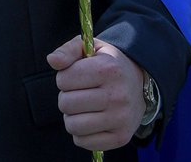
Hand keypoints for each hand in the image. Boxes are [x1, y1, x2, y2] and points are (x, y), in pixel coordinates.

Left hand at [48, 35, 146, 151]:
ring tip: (83, 107)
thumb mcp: (89, 48)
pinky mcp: (121, 138)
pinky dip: (80, 133)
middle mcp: (117, 96)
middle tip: (79, 93)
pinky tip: (90, 120)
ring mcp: (121, 119)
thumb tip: (52, 60)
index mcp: (108, 69)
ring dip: (71, 117)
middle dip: (66, 97)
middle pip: (66, 104)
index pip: (64, 79)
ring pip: (73, 126)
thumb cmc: (106, 64)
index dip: (64, 78)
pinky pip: (83, 142)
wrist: (138, 83)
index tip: (76, 76)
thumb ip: (68, 50)